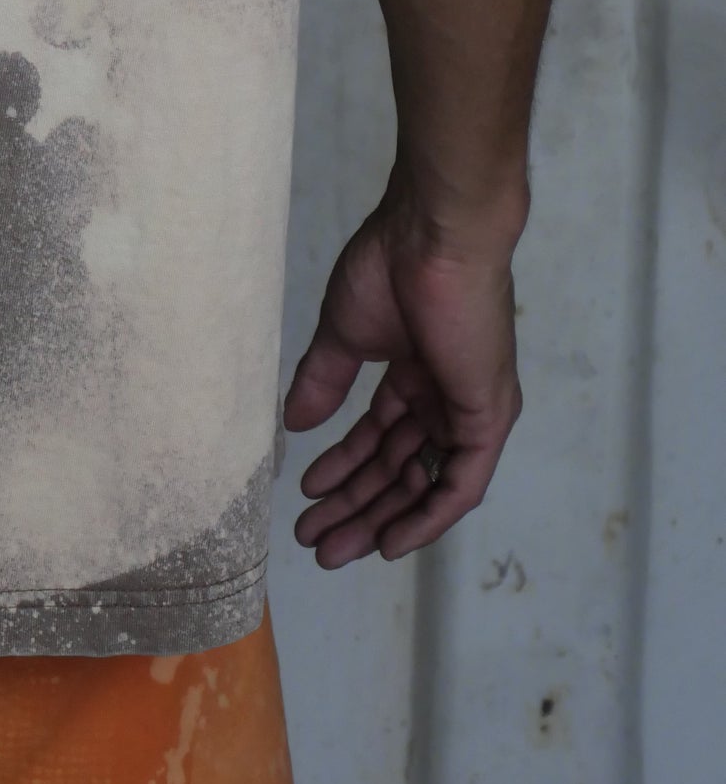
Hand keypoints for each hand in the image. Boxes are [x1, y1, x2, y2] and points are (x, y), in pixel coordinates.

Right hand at [283, 187, 522, 565]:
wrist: (431, 237)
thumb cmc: (389, 268)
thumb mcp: (344, 333)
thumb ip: (324, 381)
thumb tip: (295, 423)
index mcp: (416, 374)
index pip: (379, 438)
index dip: (343, 470)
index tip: (306, 494)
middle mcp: (445, 399)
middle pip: (397, 469)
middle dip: (354, 506)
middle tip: (311, 538)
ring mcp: (469, 411)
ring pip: (423, 483)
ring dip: (380, 519)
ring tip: (332, 546)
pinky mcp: (488, 420)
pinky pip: (460, 485)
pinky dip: (428, 518)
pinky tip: (390, 542)